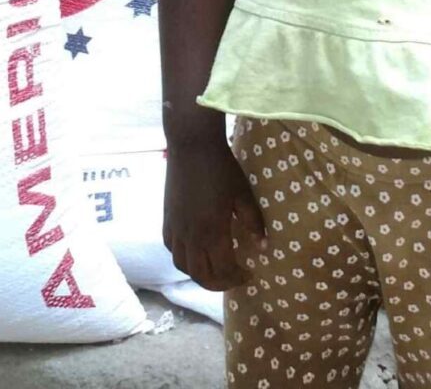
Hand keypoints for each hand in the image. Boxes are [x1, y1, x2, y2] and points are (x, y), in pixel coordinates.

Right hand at [162, 136, 265, 291]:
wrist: (192, 145)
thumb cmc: (221, 168)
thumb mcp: (243, 194)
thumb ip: (253, 222)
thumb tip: (263, 246)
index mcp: (212, 232)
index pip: (223, 270)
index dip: (236, 278)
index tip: (249, 274)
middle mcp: (190, 237)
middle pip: (200, 275)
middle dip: (218, 284)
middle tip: (232, 278)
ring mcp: (175, 228)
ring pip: (182, 265)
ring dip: (199, 274)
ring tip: (214, 269)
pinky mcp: (166, 218)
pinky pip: (171, 248)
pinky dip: (183, 257)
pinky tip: (194, 250)